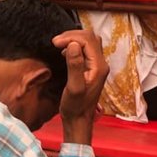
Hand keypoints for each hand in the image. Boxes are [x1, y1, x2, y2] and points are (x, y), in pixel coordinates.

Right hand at [53, 29, 108, 143]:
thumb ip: (74, 65)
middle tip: (56, 42)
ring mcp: (97, 65)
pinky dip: (75, 46)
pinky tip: (65, 52)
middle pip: (90, 38)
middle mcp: (101, 63)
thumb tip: (73, 45)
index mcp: (99, 66)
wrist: (79, 120)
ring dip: (74, 39)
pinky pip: (86, 49)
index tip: (55, 43)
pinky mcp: (92, 68)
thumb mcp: (73, 87)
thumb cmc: (75, 107)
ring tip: (59, 45)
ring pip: (89, 42)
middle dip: (72, 36)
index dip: (71, 37)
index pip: (88, 40)